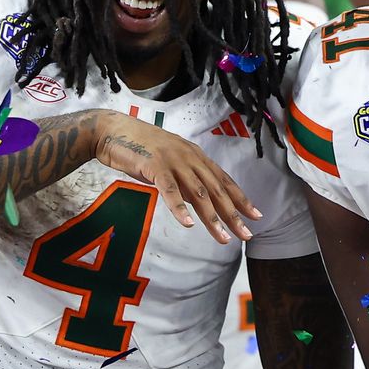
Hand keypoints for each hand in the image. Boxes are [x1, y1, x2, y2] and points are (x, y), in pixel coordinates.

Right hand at [94, 111, 259, 242]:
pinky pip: (170, 190)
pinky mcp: (154, 166)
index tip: (255, 216)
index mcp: (195, 156)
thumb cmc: (140, 148)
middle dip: (233, 214)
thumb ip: (186, 180)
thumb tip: (199, 202)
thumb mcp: (170, 164)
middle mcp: (189, 157)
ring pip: (198, 192)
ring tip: (222, 237)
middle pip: (216, 190)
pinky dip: (179, 208)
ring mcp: (173, 161)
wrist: (113, 130)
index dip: (240, 199)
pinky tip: (188, 224)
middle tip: (246, 235)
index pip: (223, 180)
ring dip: (211, 217)